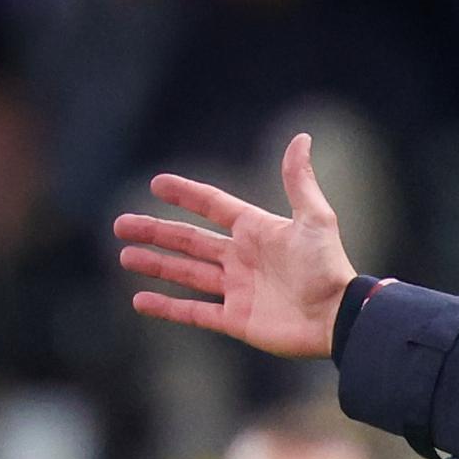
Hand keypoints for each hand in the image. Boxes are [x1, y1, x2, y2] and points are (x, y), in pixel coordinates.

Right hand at [116, 133, 355, 358]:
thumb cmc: (328, 267)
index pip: (214, 207)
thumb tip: (301, 138)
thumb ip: (299, 181)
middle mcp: (244, 259)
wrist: (337, 317)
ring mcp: (238, 290)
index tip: (157, 184)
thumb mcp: (315, 219)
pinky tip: (139, 300)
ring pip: (187, 274)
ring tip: (125, 255)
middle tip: (120, 224)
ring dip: (156, 265)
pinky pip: (195, 312)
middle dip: (156, 232)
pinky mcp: (237, 320)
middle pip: (190, 241)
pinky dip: (167, 308)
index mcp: (257, 232)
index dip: (187, 195)